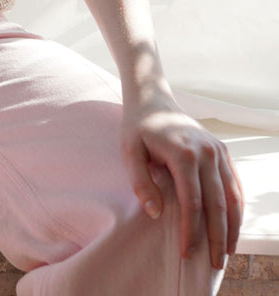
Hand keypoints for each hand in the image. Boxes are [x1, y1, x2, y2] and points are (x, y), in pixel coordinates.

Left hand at [120, 98, 243, 269]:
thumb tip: (155, 213)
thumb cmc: (137, 128)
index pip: (191, 202)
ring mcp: (217, 151)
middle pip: (217, 204)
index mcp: (183, 153)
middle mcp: (206, 152)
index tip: (186, 253)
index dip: (190, 231)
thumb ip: (141, 182)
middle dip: (216, 237)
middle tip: (215, 265)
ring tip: (227, 252)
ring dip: (232, 227)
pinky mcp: (222, 151)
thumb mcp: (129, 152)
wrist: (153, 100)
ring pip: (232, 197)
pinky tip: (232, 226)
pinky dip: (237, 208)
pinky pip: (234, 184)